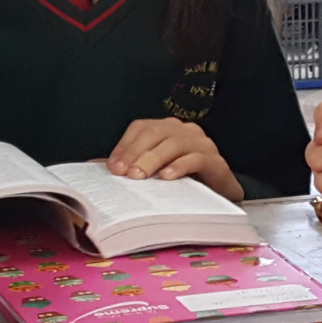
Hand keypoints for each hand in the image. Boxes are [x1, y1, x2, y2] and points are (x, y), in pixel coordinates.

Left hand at [109, 118, 240, 198]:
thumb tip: (103, 167)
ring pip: (174, 144)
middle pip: (156, 134)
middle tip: (124, 173)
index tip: (112, 167)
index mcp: (168, 128)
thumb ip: (132, 166)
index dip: (125, 145)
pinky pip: (197, 159)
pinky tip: (167, 177)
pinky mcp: (216, 161)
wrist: (219, 194)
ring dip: (154, 159)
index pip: (142, 128)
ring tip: (140, 176)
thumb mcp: (155, 171)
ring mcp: (202, 144)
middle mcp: (185, 131)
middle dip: (136, 153)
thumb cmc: (184, 181)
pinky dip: (180, 166)